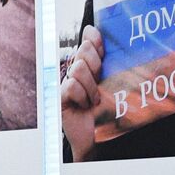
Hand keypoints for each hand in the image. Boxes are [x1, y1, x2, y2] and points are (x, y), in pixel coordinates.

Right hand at [60, 25, 103, 161]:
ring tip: (95, 99)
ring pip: (78, 68)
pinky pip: (71, 86)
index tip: (102, 47)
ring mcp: (67, 82)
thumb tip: (105, 39)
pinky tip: (85, 105)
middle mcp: (77, 70)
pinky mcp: (60, 96)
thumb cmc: (107, 110)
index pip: (89, 40)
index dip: (95, 39)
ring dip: (91, 86)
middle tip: (100, 81)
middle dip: (96, 64)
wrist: (98, 135)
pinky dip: (81, 96)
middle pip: (83, 49)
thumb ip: (110, 64)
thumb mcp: (114, 84)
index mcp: (90, 64)